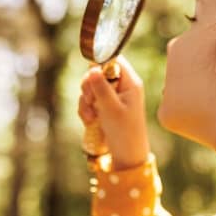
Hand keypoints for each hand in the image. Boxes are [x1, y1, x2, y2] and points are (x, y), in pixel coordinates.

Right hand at [78, 55, 149, 169]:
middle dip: (88, 86)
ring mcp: (112, 97)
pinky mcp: (104, 108)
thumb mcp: (111, 108)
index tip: (91, 79)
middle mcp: (122, 87)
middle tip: (90, 100)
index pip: (113, 60)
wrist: (126, 156)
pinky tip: (90, 121)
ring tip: (91, 116)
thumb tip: (92, 67)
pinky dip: (86, 110)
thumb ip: (101, 87)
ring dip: (85, 101)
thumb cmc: (124, 132)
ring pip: (90, 88)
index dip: (99, 65)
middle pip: (97, 72)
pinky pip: (88, 101)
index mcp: (130, 82)